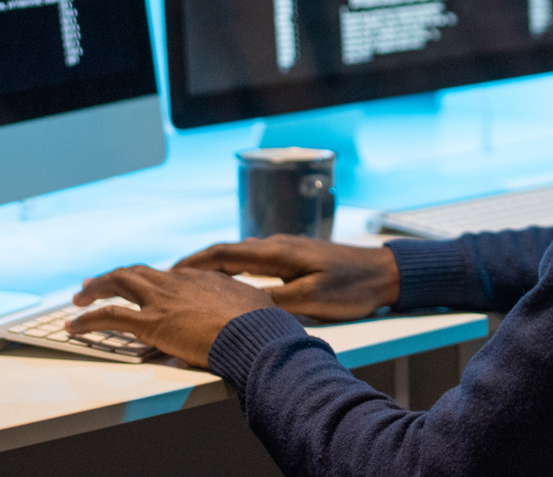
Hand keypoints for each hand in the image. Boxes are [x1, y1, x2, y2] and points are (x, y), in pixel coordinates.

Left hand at [70, 265, 274, 368]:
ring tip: (79, 298)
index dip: (148, 280)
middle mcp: (178, 282)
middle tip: (95, 284)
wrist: (255, 333)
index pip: (166, 275)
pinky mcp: (151, 323)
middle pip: (137, 272)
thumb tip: (246, 317)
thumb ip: (240, 308)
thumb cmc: (261, 325)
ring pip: (119, 282)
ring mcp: (163, 300)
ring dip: (96, 288)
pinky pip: (109, 316)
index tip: (139, 286)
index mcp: (202, 278)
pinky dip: (87, 320)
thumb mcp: (253, 306)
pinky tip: (73, 326)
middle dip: (113, 277)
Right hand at [173, 236, 400, 322]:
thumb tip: (238, 307)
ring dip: (214, 265)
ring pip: (241, 255)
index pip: (226, 253)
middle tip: (169, 278)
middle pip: (228, 251)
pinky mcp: (296, 258)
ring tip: (190, 281)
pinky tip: (229, 282)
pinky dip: (233, 268)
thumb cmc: (352, 287)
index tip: (170, 272)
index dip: (195, 262)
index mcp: (279, 252)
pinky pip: (254, 260)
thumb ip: (276, 303)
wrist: (384, 272)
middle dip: (197, 263)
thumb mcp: (313, 299)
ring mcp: (287, 250)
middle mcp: (279, 245)